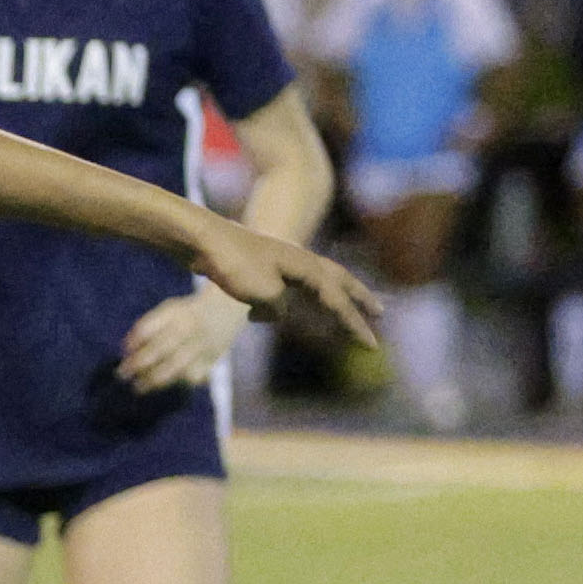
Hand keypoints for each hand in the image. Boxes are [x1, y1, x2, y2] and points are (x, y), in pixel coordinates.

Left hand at [118, 284, 252, 392]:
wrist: (226, 308)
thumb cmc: (187, 313)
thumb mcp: (167, 310)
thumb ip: (147, 327)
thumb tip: (126, 348)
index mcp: (174, 313)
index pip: (148, 329)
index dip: (133, 343)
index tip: (123, 355)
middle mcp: (188, 328)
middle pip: (160, 348)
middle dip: (138, 364)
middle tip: (122, 376)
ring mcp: (201, 345)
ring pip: (175, 366)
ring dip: (154, 379)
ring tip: (139, 388)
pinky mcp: (212, 359)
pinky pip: (193, 377)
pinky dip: (178, 383)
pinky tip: (166, 387)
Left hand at [193, 221, 382, 347]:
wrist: (202, 239)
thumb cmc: (234, 263)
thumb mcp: (263, 293)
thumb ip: (279, 308)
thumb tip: (276, 313)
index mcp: (307, 268)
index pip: (338, 301)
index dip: (356, 324)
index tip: (373, 345)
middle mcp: (300, 261)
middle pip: (339, 281)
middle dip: (359, 298)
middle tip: (380, 312)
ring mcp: (280, 262)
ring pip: (311, 285)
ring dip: (324, 300)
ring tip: (335, 313)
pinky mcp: (259, 266)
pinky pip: (280, 289)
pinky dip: (276, 305)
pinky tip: (258, 317)